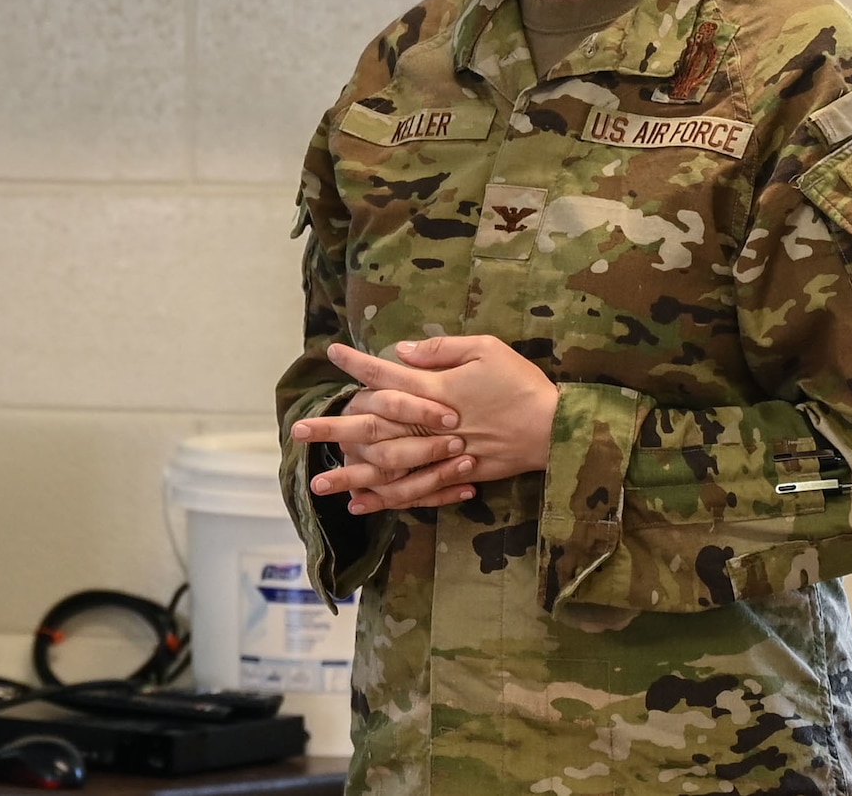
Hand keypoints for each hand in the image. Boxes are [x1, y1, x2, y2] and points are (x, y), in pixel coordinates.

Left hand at [315, 336, 557, 511]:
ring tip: (316, 483)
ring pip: (384, 467)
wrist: (554, 429)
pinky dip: (384, 498)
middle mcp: (430, 423)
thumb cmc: (523, 384)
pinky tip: (360, 503)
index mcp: (436, 387)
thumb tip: (404, 350)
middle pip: (372, 425)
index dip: (358, 363)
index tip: (332, 354)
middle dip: (333, 428)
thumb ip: (443, 349)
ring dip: (349, 473)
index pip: (387, 373)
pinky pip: (410, 491)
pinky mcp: (452, 475)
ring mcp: (439, 453)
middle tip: (297, 432)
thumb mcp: (487, 349)